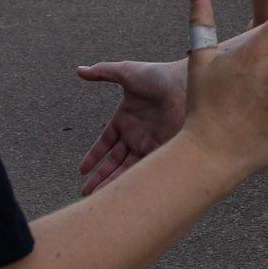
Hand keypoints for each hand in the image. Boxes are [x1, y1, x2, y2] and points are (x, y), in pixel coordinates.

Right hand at [77, 50, 187, 193]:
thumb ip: (103, 72)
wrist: (187, 83)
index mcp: (126, 119)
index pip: (105, 143)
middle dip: (100, 177)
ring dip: (114, 183)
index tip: (82, 170)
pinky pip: (146, 168)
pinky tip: (124, 193)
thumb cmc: (159, 75)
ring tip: (100, 198)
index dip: (94, 156)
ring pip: (127, 169)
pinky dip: (134, 181)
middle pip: (115, 161)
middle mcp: (137, 134)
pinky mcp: (163, 149)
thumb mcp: (127, 72)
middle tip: (87, 193)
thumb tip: (80, 70)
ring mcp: (150, 143)